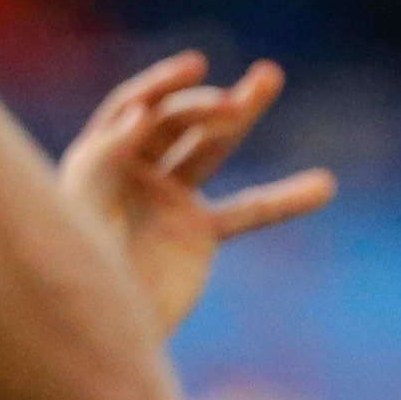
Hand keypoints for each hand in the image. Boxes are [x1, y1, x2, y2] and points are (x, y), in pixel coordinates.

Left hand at [60, 54, 336, 335]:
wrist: (100, 331)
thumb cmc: (76, 270)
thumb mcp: (81, 206)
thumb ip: (105, 158)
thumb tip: (142, 111)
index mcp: (100, 156)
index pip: (135, 108)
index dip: (162, 86)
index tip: (194, 69)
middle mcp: (135, 168)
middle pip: (176, 122)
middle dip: (206, 105)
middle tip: (236, 99)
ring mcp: (170, 198)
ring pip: (211, 147)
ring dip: (240, 113)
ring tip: (269, 75)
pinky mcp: (200, 232)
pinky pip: (248, 210)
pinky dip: (284, 199)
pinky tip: (324, 185)